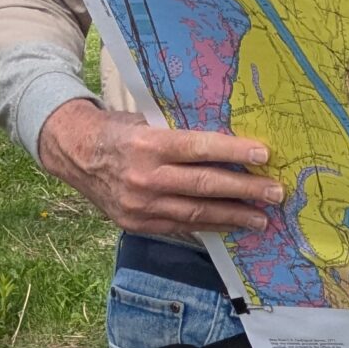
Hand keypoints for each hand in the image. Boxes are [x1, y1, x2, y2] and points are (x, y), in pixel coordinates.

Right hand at [37, 99, 281, 236]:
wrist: (73, 153)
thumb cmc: (118, 131)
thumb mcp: (146, 122)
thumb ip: (181, 134)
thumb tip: (229, 142)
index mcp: (148, 144)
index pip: (199, 148)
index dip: (234, 152)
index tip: (264, 154)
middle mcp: (144, 177)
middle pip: (204, 185)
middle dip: (244, 189)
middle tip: (275, 192)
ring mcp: (139, 204)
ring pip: (196, 212)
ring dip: (233, 215)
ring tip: (262, 217)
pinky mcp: (136, 222)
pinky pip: (180, 226)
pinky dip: (209, 226)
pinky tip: (231, 224)